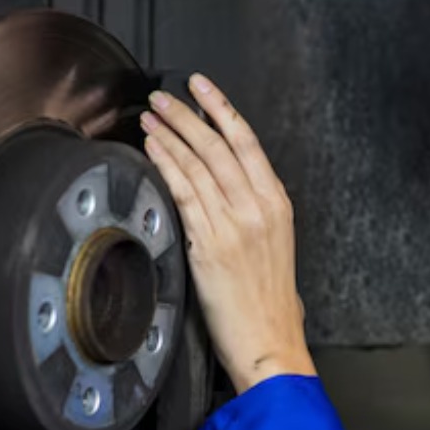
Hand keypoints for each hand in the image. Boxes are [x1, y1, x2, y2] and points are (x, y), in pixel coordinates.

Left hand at [139, 74, 314, 393]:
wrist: (270, 342)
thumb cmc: (270, 304)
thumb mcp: (276, 247)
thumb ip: (256, 215)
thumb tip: (230, 194)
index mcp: (278, 204)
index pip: (248, 143)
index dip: (223, 110)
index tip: (203, 87)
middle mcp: (259, 207)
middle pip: (219, 145)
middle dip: (189, 113)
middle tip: (165, 95)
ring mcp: (235, 223)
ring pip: (199, 164)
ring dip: (171, 134)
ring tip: (151, 115)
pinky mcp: (211, 243)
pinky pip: (185, 192)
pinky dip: (167, 165)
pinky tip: (153, 149)